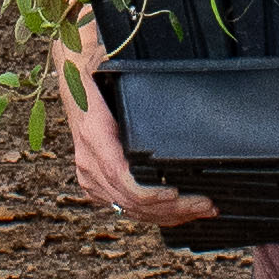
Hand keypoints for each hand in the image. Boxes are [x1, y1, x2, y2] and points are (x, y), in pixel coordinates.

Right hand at [61, 30, 216, 226]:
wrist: (72, 74)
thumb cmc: (96, 69)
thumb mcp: (113, 67)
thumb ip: (130, 75)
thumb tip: (158, 62)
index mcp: (94, 134)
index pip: (120, 177)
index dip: (148, 193)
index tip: (176, 194)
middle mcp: (88, 159)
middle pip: (130, 199)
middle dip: (171, 209)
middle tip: (207, 206)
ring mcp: (89, 172)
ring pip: (127, 208)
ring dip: (166, 215)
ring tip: (201, 211)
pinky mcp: (94, 178)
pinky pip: (121, 204)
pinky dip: (150, 213)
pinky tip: (176, 213)